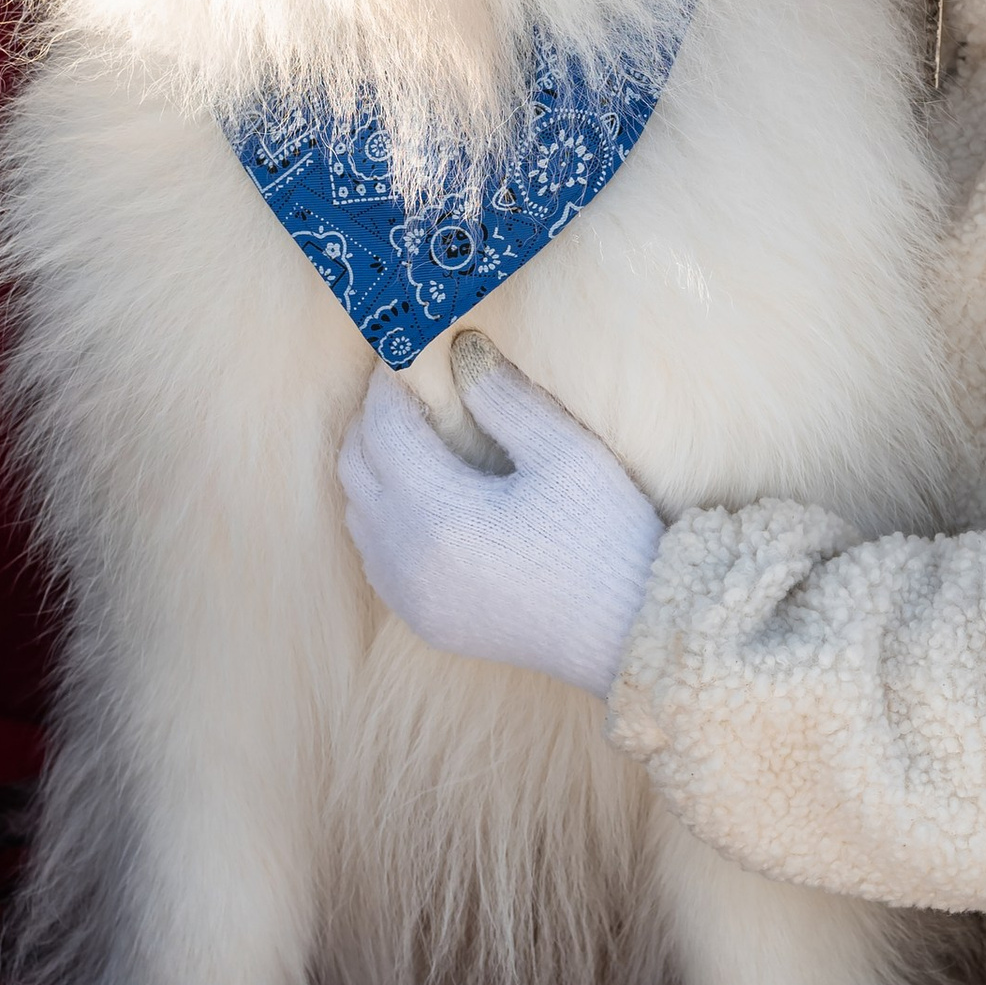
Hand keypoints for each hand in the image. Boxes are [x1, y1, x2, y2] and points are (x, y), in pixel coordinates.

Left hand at [336, 330, 666, 696]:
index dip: (387, 382)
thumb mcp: (564, 454)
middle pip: (355, 467)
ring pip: (356, 513)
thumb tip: (461, 349)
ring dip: (371, 466)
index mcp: (437, 513)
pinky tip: (417, 496)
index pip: (383, 427)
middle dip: (372, 419)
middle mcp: (406, 560)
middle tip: (404, 386)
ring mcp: (410, 597)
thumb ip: (504, 398)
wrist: (630, 635)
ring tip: (411, 433)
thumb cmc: (606, 539)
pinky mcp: (425, 622)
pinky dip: (379, 515)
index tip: (404, 349)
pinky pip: (374, 557)